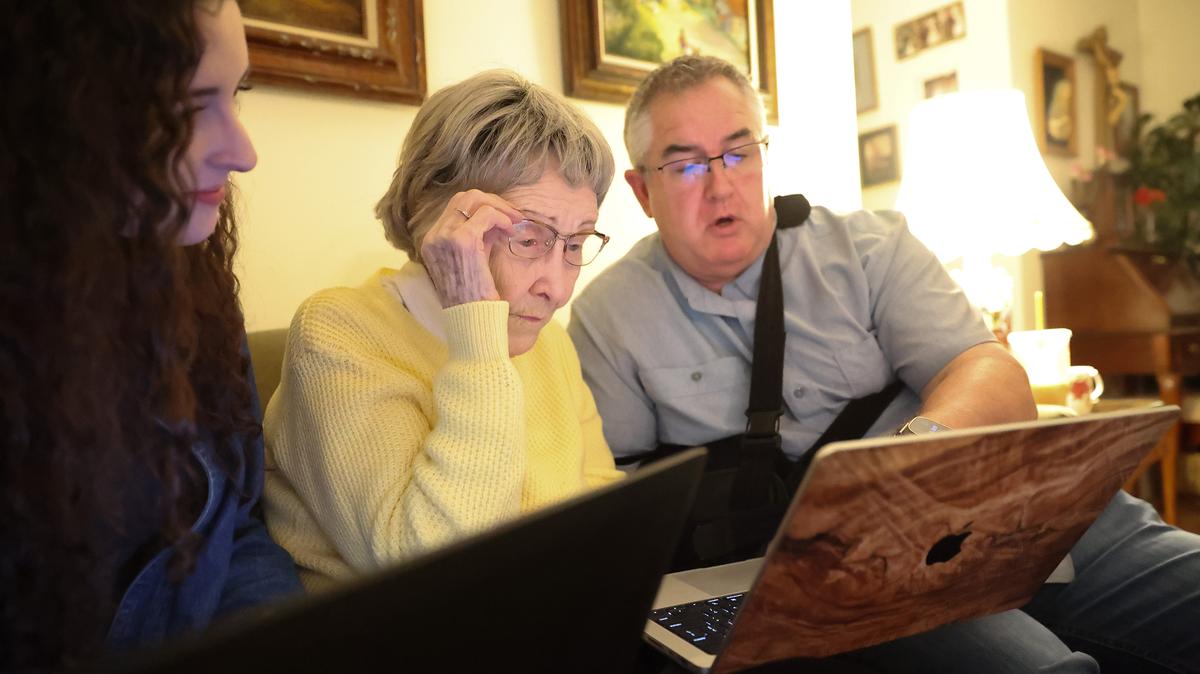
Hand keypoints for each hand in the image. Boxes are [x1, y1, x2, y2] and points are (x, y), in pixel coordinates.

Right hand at [419, 190, 523, 307]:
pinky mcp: (463, 240)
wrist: (473, 318)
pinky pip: (486, 214)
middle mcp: (434, 237)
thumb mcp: (473, 261)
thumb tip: (496, 218)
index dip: (482, 206)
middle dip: (492, 201)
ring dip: (499, 206)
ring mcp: (445, 237)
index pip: (455, 207)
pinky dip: (502, 217)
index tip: (504, 217)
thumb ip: (479, 237)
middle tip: (513, 215)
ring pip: (474, 199)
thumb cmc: (475, 296)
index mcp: (431, 242)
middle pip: (463, 197)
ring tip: (516, 221)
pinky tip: (512, 230)